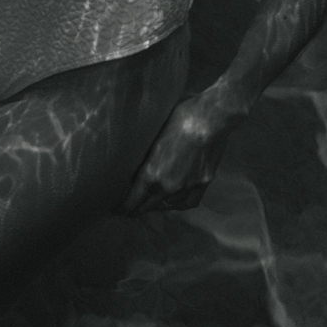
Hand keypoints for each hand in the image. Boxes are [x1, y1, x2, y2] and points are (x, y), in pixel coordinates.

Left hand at [122, 88, 245, 214]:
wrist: (209, 118)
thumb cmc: (177, 118)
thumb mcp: (153, 136)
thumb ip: (145, 156)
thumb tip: (134, 162)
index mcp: (151, 175)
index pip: (132, 202)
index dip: (122, 208)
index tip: (116, 208)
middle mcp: (168, 187)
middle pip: (147, 207)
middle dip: (136, 209)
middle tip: (129, 207)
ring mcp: (187, 188)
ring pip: (168, 206)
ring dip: (157, 204)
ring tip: (151, 201)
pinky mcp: (203, 184)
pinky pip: (187, 203)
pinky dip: (178, 203)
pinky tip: (174, 200)